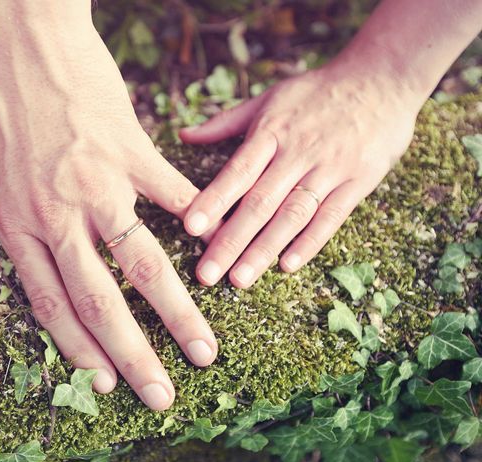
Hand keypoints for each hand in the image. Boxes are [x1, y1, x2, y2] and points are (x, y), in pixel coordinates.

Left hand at [0, 25, 216, 409]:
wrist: (13, 45)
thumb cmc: (3, 115)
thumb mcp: (1, 182)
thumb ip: (33, 228)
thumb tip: (70, 269)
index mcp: (18, 227)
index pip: (52, 305)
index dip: (81, 349)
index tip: (109, 382)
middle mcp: (55, 215)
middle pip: (99, 300)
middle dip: (133, 355)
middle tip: (162, 395)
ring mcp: (93, 183)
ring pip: (142, 261)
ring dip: (178, 310)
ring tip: (204, 345)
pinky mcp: (126, 150)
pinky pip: (168, 194)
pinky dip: (195, 221)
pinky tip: (215, 247)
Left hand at [180, 63, 420, 287]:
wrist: (382, 78)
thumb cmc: (316, 92)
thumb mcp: (268, 99)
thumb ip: (225, 122)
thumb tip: (183, 134)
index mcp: (271, 132)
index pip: (237, 171)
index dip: (214, 200)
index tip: (190, 228)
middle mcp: (298, 152)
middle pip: (260, 202)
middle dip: (231, 240)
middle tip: (207, 274)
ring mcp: (330, 168)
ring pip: (292, 215)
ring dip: (264, 249)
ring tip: (240, 279)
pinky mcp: (358, 181)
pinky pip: (331, 217)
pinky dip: (310, 242)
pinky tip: (288, 266)